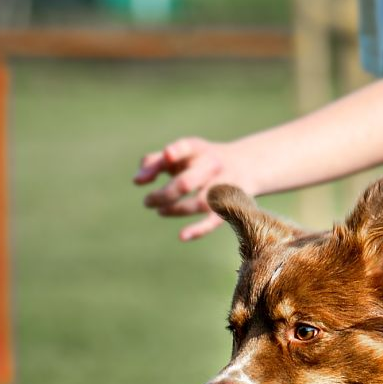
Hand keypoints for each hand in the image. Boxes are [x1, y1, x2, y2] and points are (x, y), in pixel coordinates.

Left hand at [135, 137, 250, 240]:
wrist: (245, 165)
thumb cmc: (200, 161)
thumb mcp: (180, 155)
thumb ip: (154, 163)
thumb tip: (137, 181)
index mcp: (199, 149)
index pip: (188, 147)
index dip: (177, 151)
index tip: (167, 156)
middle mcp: (214, 166)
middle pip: (187, 182)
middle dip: (164, 195)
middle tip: (147, 201)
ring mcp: (224, 187)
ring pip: (199, 203)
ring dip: (175, 210)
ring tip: (159, 211)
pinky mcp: (231, 206)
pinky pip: (215, 220)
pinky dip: (199, 229)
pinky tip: (183, 236)